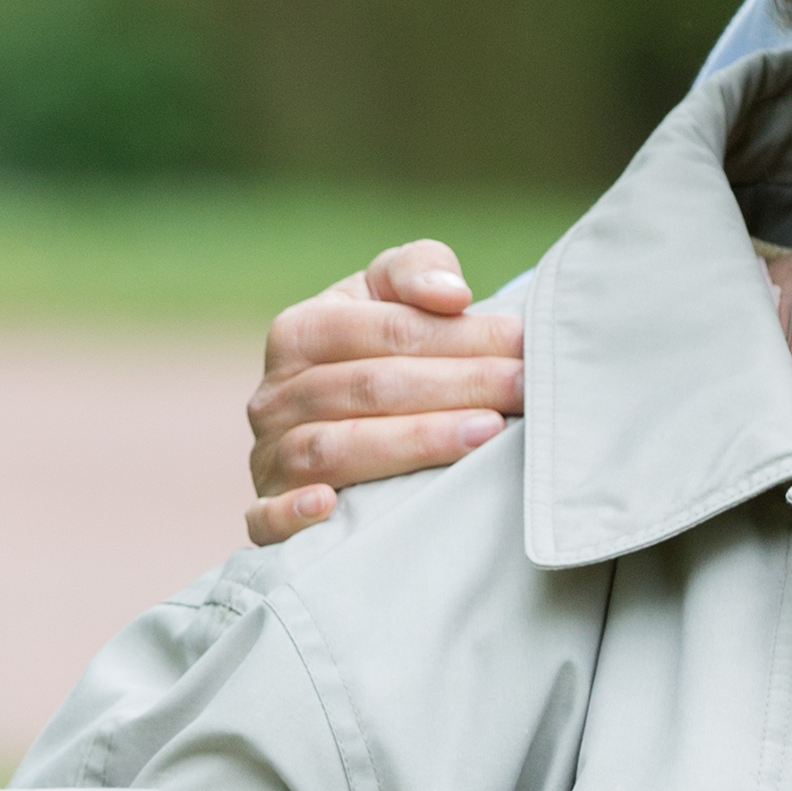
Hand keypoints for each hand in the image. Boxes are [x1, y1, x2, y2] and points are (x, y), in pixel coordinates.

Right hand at [244, 242, 528, 548]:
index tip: (522, 344)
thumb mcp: (387, 296)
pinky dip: (293, 513)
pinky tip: (332, 506)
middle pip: (369, 387)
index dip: (457, 335)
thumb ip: (417, 272)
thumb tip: (450, 295)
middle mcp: (274, 396)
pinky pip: (268, 518)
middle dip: (457, 385)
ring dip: (415, 442)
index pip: (383, 329)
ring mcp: (269, 458)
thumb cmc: (376, 351)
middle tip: (524, 388)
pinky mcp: (268, 516)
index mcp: (299, 332)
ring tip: (487, 434)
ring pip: (337, 448)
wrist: (341, 419)